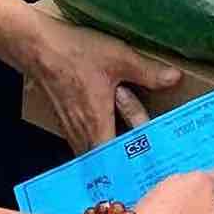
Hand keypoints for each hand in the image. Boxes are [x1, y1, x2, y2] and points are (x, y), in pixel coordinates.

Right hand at [14, 13, 179, 150]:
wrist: (37, 47)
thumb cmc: (77, 53)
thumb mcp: (119, 58)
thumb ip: (148, 72)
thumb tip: (175, 79)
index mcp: (98, 123)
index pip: (116, 160)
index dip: (132, 166)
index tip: (151, 164)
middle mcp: (82, 132)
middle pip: (105, 160)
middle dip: (124, 160)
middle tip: (147, 157)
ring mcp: (69, 127)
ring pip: (92, 151)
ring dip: (109, 151)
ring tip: (131, 148)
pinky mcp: (63, 118)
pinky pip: (82, 140)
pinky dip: (96, 140)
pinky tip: (108, 129)